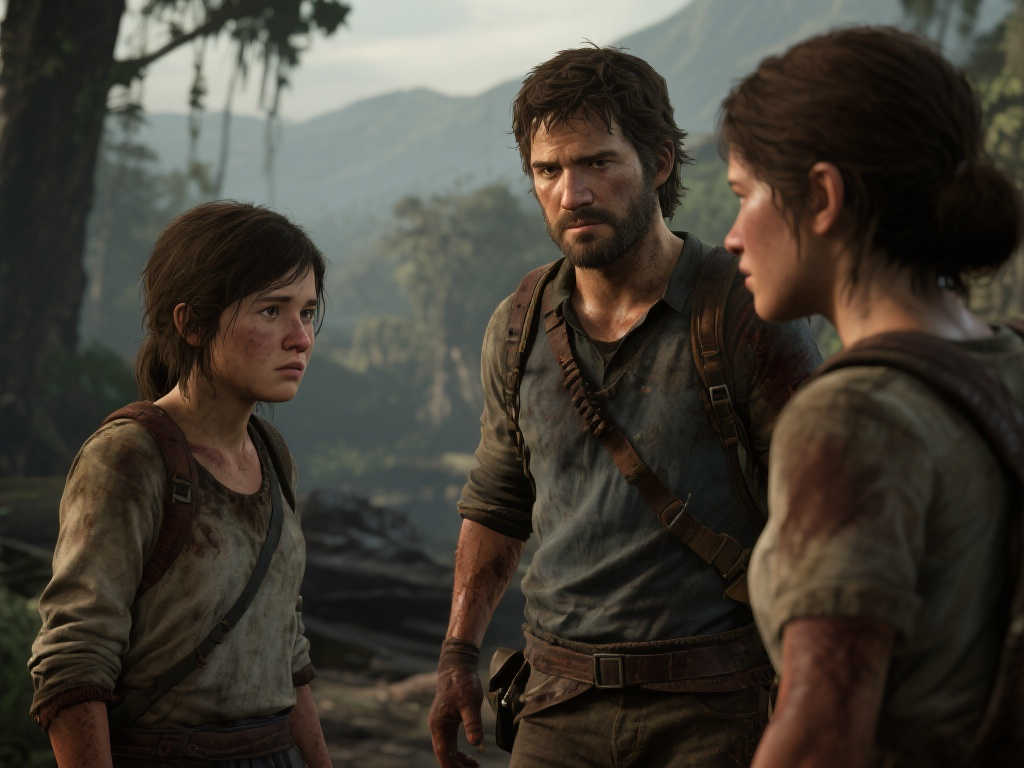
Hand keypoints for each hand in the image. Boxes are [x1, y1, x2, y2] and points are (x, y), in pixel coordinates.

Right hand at [428, 638, 482, 767]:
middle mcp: (437, 727)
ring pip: (448, 750)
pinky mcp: (447, 722)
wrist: (456, 668)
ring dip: (459, 761)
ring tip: (475, 767)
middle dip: (457, 766)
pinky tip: (471, 756)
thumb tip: (476, 744)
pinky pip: (451, 743)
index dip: (453, 767)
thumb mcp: (470, 702)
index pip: (444, 753)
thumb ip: (472, 723)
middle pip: (445, 755)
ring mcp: (441, 725)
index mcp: (439, 724)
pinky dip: (460, 752)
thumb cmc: (462, 683)